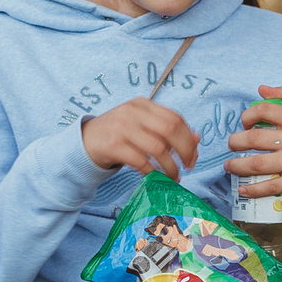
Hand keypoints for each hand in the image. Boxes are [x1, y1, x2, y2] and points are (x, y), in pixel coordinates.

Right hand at [81, 98, 199, 178]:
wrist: (84, 142)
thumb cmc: (118, 134)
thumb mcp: (141, 125)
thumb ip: (166, 130)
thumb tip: (197, 139)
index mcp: (142, 104)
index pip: (175, 118)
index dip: (188, 138)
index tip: (193, 155)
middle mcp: (132, 112)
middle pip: (170, 130)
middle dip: (185, 151)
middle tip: (188, 166)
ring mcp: (122, 128)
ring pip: (158, 148)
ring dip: (170, 166)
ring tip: (174, 177)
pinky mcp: (113, 146)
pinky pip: (141, 162)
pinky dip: (153, 172)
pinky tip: (155, 178)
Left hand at [225, 86, 281, 213]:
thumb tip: (261, 89)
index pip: (264, 110)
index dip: (247, 116)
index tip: (243, 125)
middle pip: (254, 138)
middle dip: (235, 142)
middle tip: (231, 147)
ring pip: (257, 164)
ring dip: (236, 166)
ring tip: (229, 166)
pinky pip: (269, 186)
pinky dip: (252, 189)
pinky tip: (242, 190)